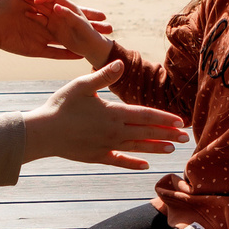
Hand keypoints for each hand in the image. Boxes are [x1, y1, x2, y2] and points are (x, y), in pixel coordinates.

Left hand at [0, 0, 114, 59]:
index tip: (103, 14)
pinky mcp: (37, 50)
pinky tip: (82, 56)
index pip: (72, 10)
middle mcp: (48, 24)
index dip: (88, 13)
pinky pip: (56, 54)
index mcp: (47, 9)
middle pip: (74, 27)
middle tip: (109, 30)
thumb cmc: (3, 3)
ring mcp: (44, 37)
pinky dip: (68, 55)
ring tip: (100, 44)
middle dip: (92, 29)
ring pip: (69, 41)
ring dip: (84, 42)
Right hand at [20, 60, 186, 169]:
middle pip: (147, 133)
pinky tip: (145, 165)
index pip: (146, 115)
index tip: (181, 120)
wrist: (43, 133)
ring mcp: (106, 146)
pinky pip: (120, 160)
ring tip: (172, 148)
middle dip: (167, 134)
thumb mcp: (82, 85)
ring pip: (137, 147)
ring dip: (156, 147)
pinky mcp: (97, 156)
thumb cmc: (61, 106)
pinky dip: (133, 163)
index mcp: (113, 113)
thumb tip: (122, 64)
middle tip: (186, 137)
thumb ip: (104, 76)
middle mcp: (114, 131)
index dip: (164, 118)